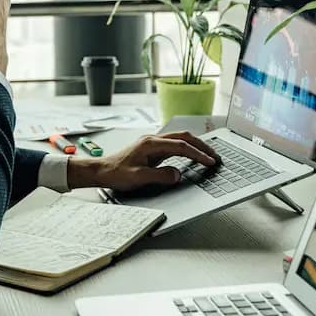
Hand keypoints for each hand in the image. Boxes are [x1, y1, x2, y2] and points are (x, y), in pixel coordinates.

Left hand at [66, 131, 217, 191]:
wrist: (100, 170)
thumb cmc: (115, 173)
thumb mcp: (138, 178)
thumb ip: (159, 176)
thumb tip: (177, 175)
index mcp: (150, 144)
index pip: (181, 146)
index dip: (198, 154)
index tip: (210, 161)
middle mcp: (152, 140)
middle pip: (183, 137)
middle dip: (201, 145)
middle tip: (215, 155)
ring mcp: (151, 143)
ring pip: (179, 139)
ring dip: (194, 145)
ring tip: (207, 155)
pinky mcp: (150, 148)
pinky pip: (173, 145)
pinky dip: (186, 148)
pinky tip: (190, 156)